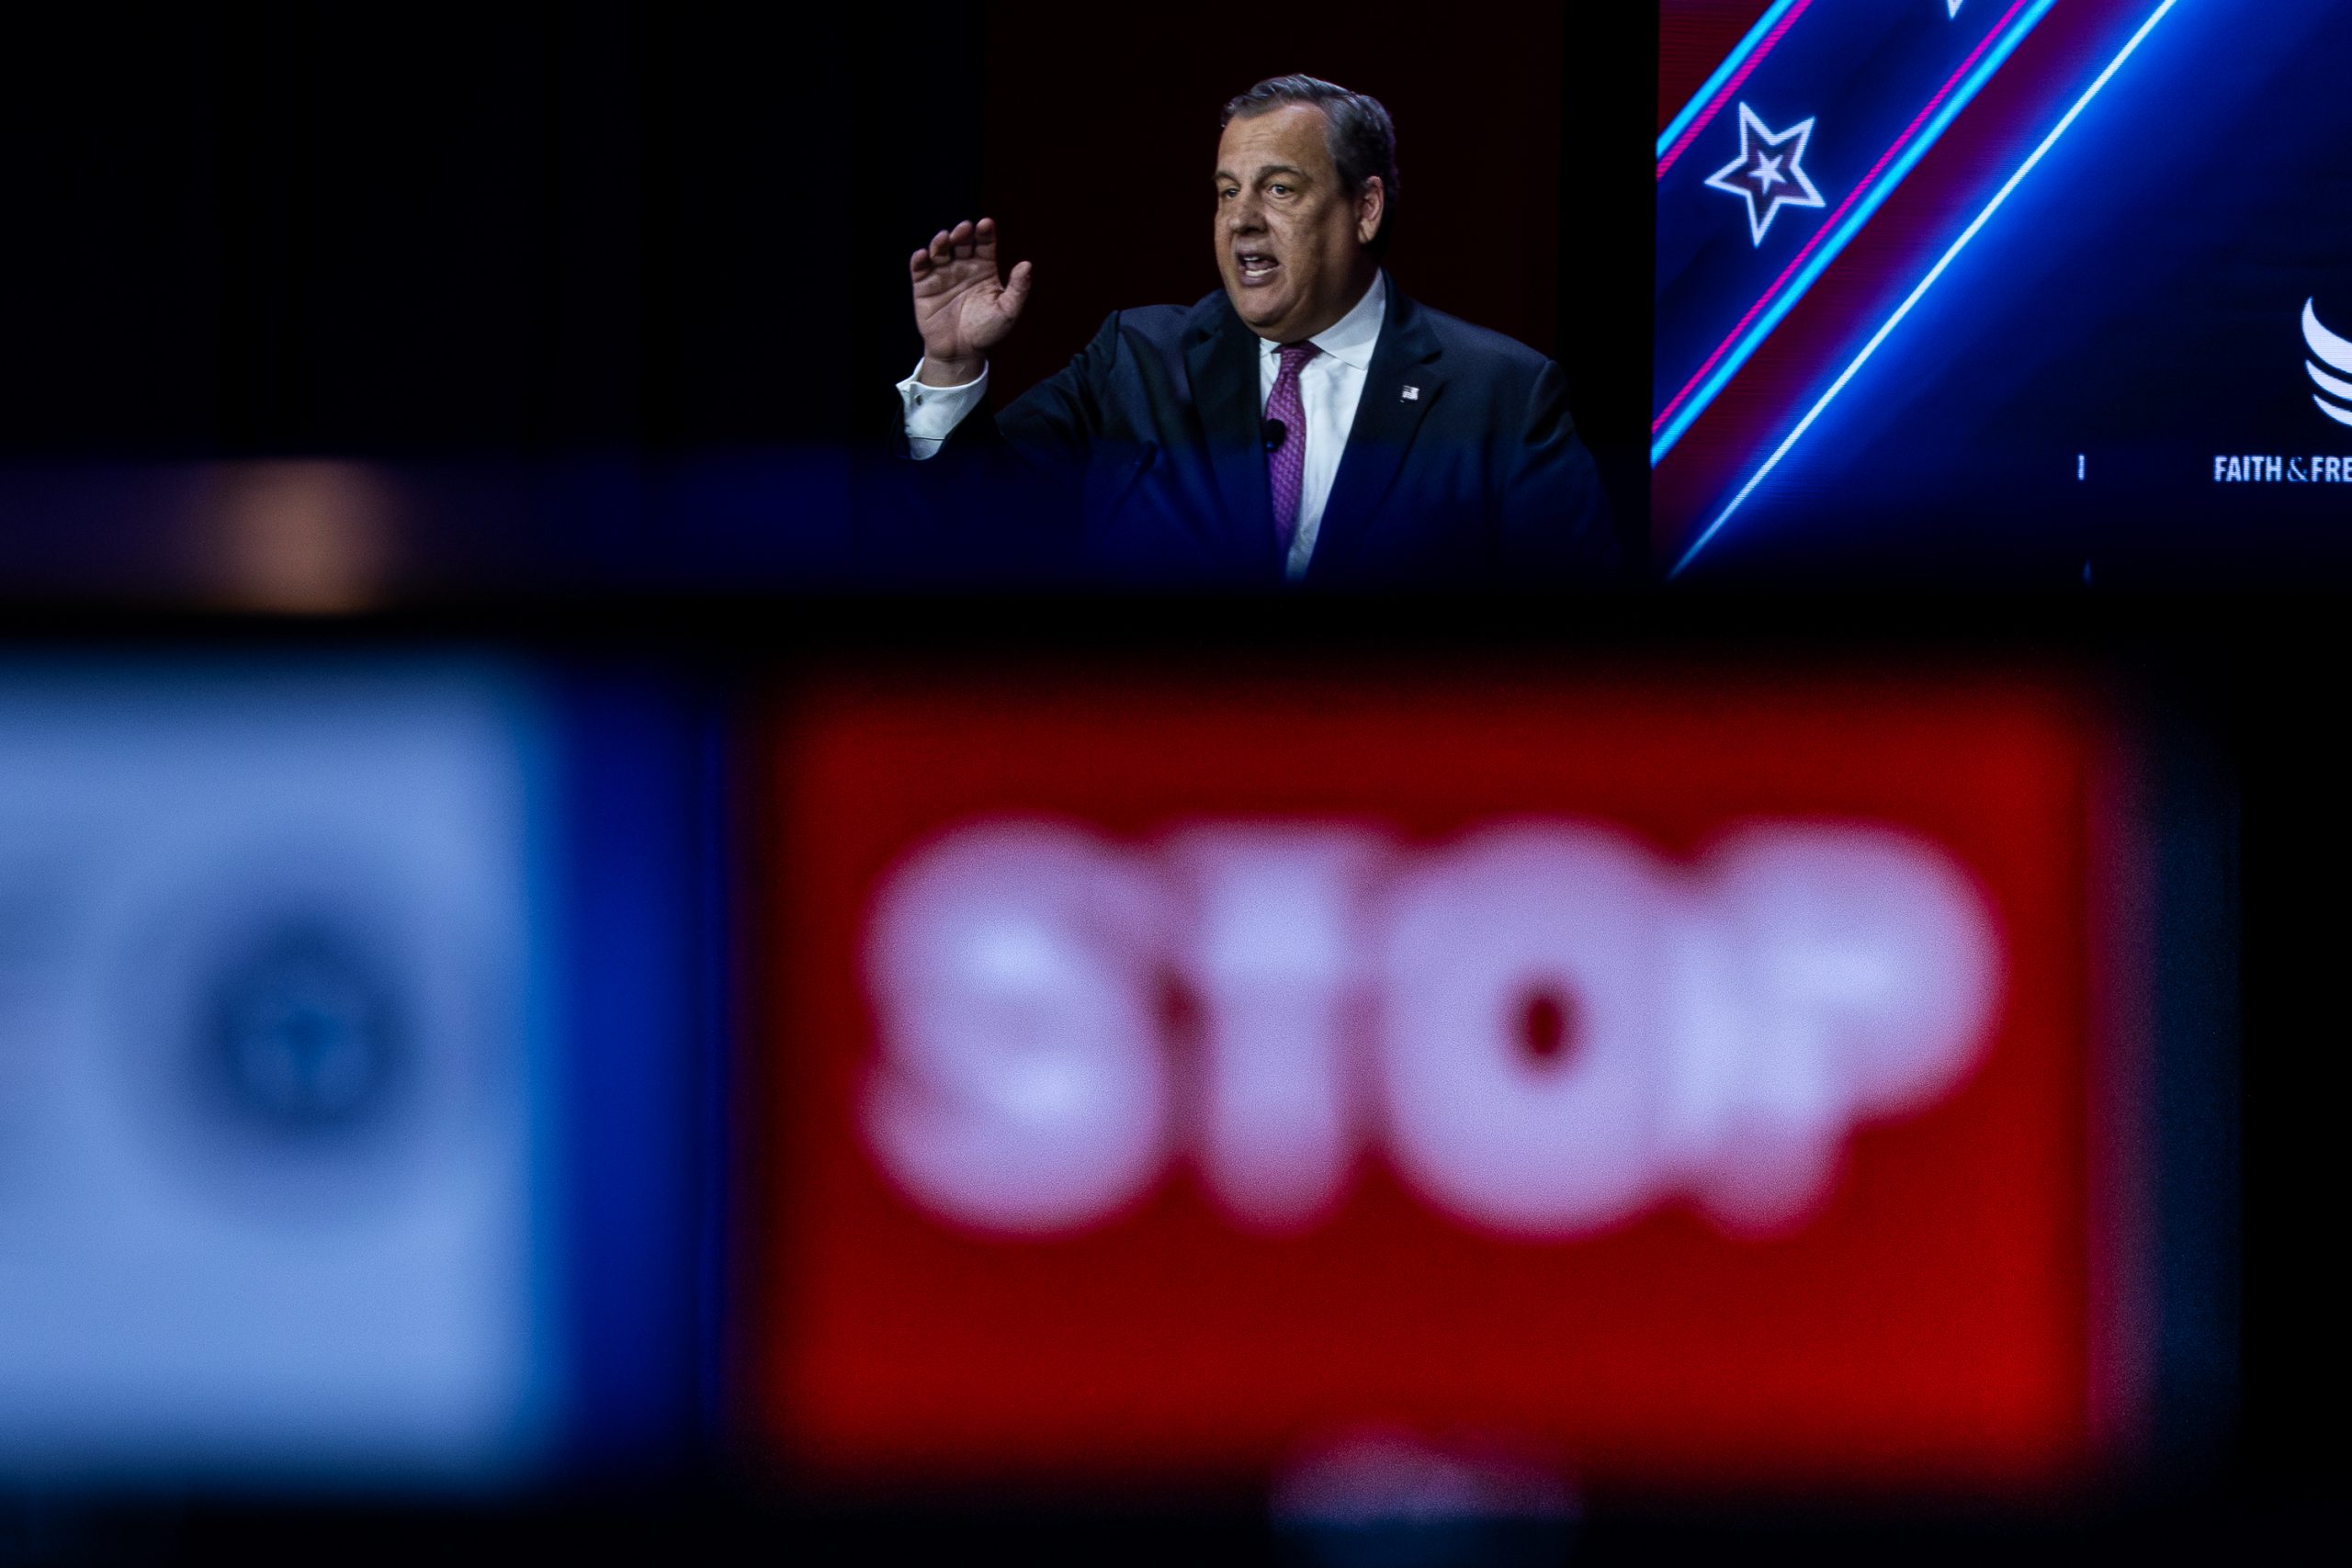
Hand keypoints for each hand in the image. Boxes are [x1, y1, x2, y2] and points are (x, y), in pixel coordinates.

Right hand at [910, 217, 1032, 385]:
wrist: (960, 352)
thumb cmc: (986, 331)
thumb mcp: (1007, 312)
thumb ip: (1018, 289)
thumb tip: (1027, 264)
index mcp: (984, 268)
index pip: (985, 243)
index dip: (985, 232)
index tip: (986, 224)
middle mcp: (963, 266)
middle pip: (962, 242)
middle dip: (962, 233)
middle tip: (964, 229)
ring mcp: (942, 274)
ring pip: (940, 250)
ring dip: (941, 242)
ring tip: (945, 239)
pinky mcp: (923, 286)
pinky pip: (919, 268)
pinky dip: (919, 260)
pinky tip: (923, 255)